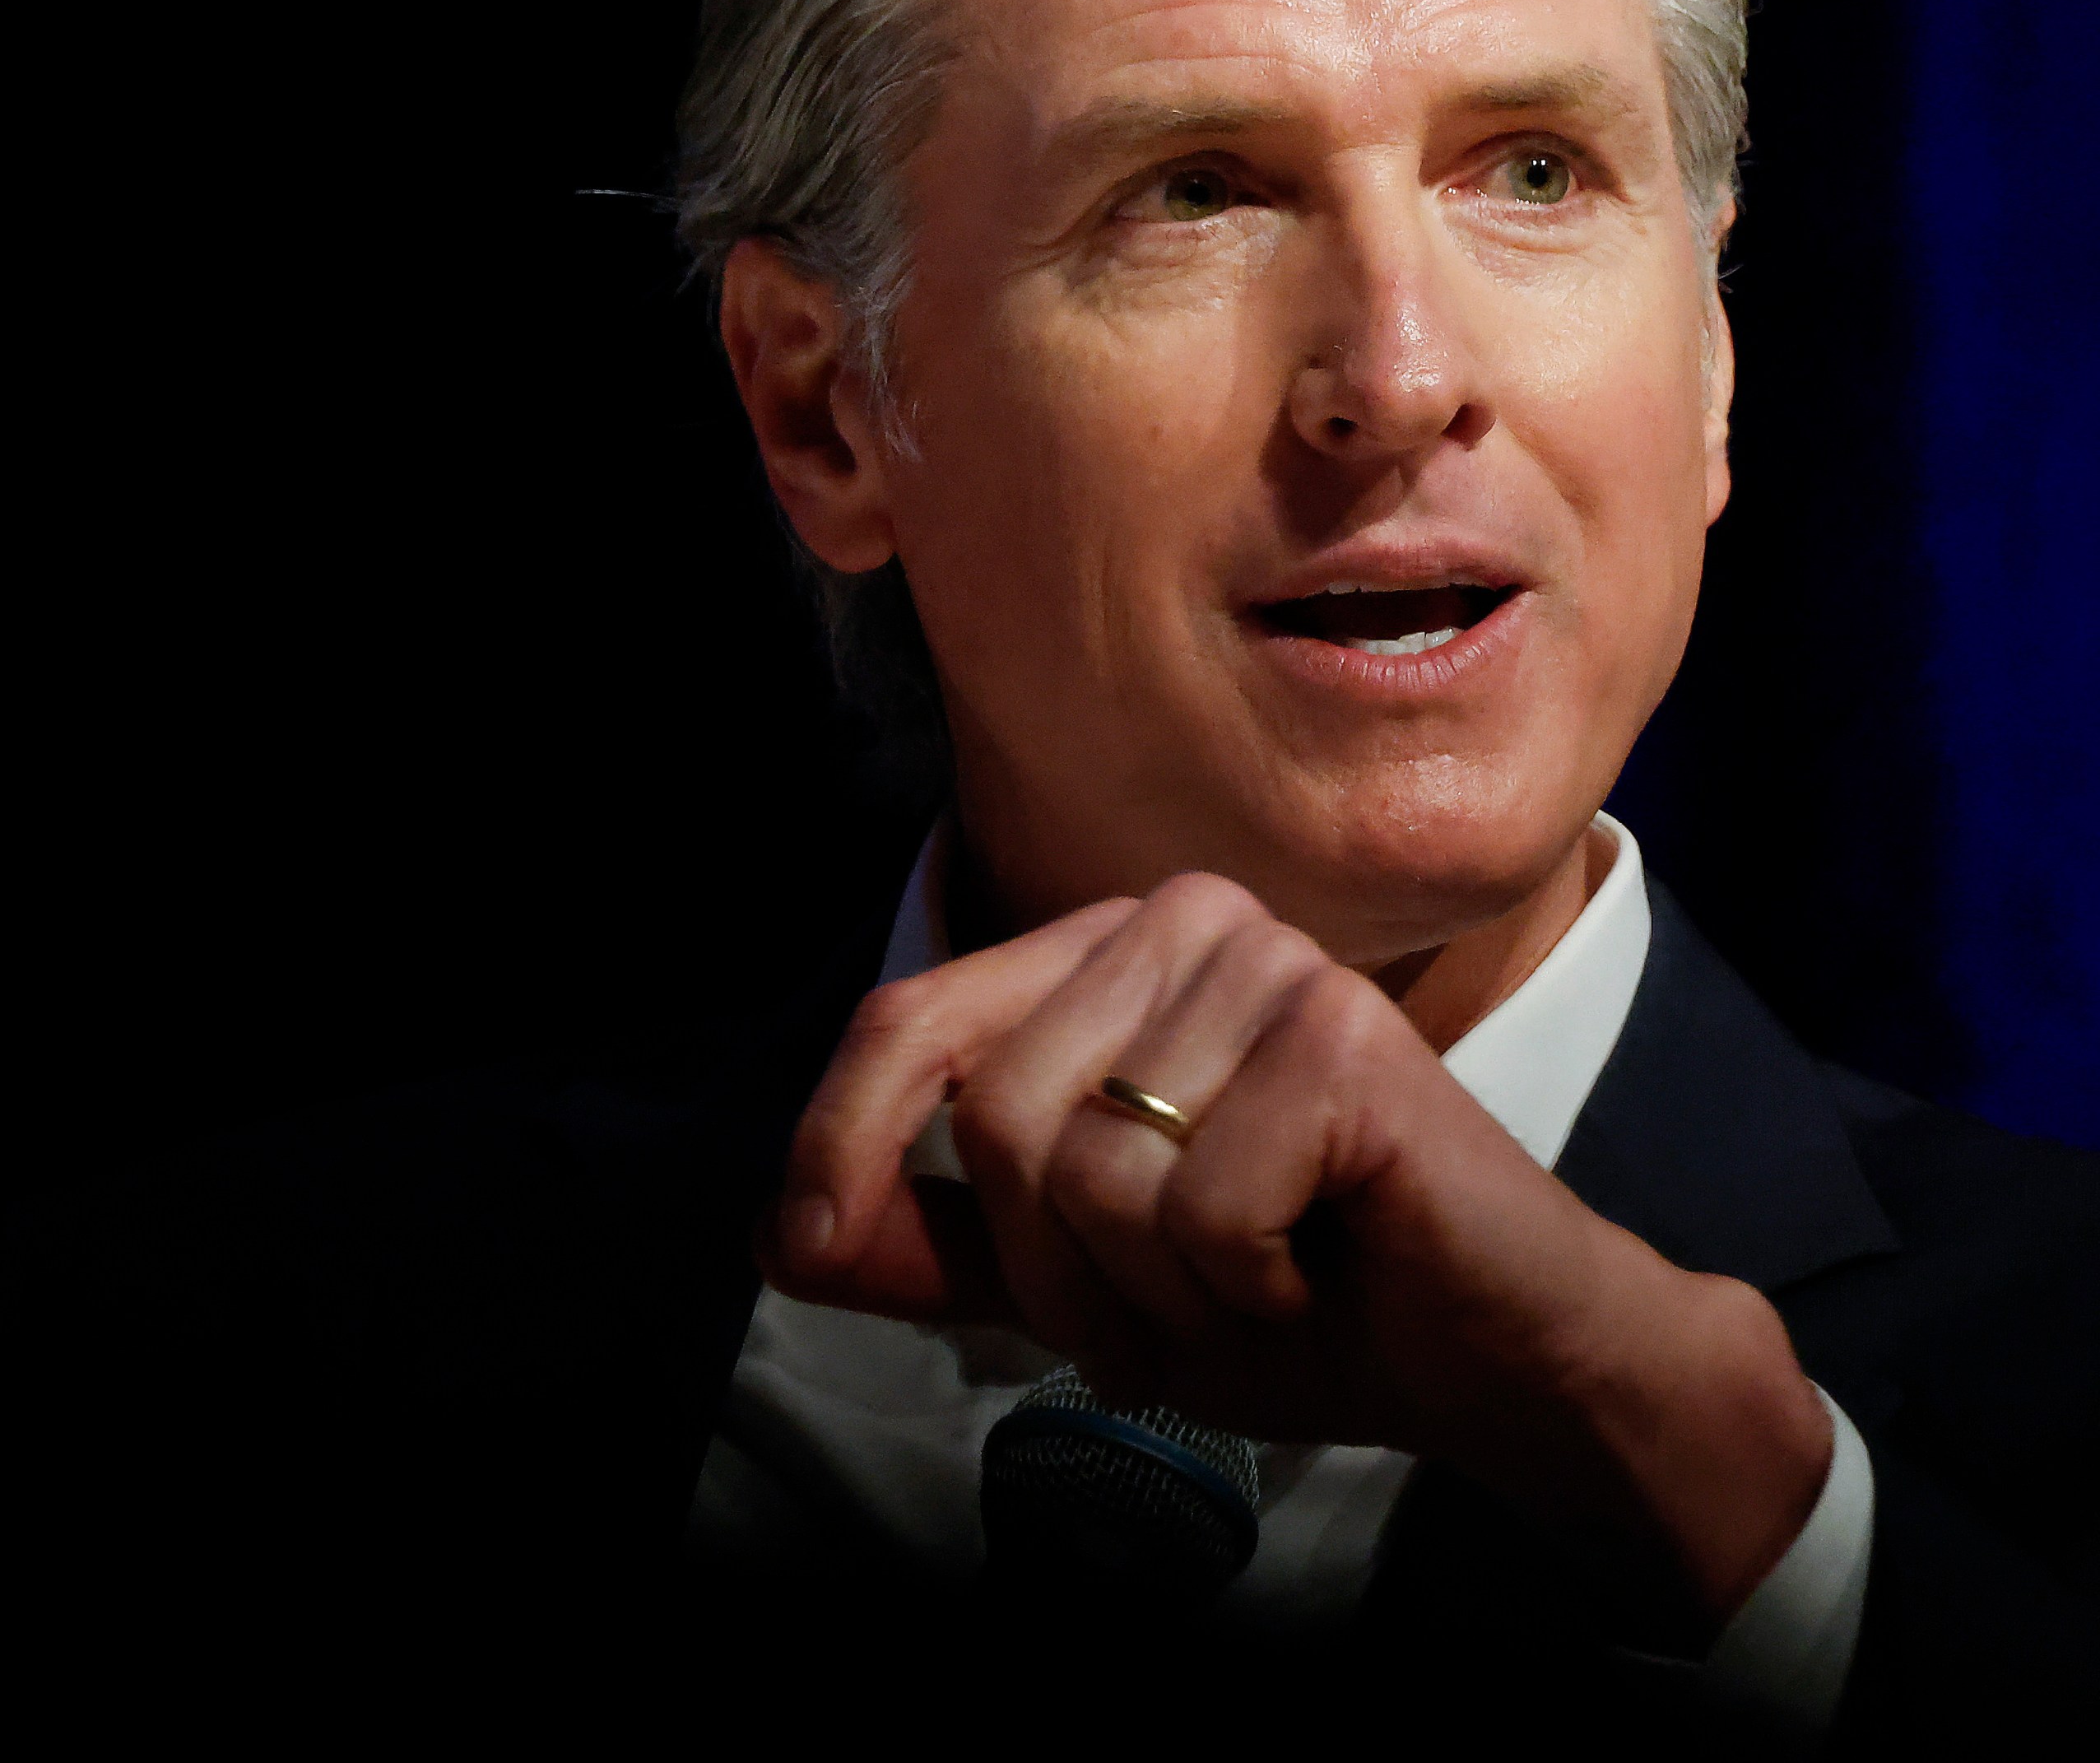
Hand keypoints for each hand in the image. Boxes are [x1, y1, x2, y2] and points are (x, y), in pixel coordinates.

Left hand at [760, 873, 1831, 1619]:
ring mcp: (1268, 962)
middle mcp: (1184, 919)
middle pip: (993, 1114)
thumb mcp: (1078, 1279)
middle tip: (1171, 1304)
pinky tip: (1321, 1271)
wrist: (1499, 1360)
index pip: (914, 1018)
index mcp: (1110, 949)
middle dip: (1058, 1267)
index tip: (799, 1249)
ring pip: (1088, 1168)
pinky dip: (1243, 1289)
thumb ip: (937, 1250)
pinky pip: (1194, 1207)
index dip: (838, 1138)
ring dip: (1155, 1291)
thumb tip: (779, 1240)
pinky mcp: (1340, 1037)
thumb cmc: (1297, 1299)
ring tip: (1257, 1282)